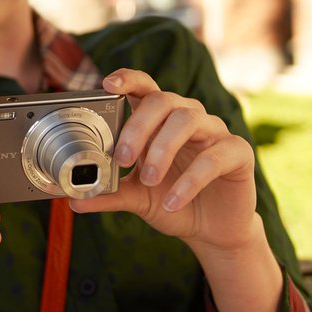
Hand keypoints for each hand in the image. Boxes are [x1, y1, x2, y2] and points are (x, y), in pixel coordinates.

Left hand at [71, 68, 257, 253]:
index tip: (106, 84)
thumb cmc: (170, 202)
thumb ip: (109, 194)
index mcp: (160, 119)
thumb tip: (74, 200)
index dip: (127, 79)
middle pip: (163, 100)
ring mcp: (215, 132)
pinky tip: (172, 202)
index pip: (144, 87)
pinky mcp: (238, 153)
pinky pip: (214, 156)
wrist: (211, 232)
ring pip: (188, 120)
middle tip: (122, 158)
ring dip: (162, 149)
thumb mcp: (136, 199)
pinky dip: (189, 180)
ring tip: (147, 179)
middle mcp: (188, 116)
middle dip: (138, 127)